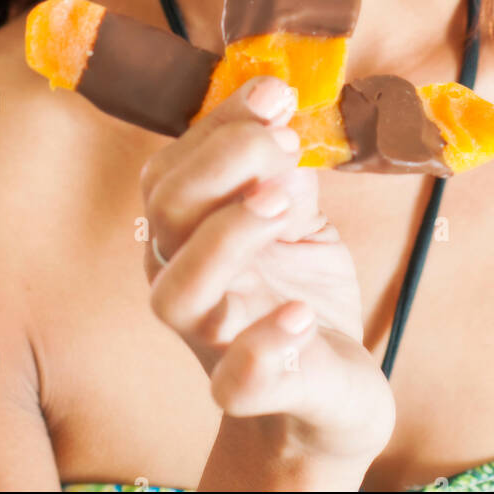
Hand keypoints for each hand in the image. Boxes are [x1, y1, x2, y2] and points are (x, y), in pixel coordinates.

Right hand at [139, 74, 394, 469]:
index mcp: (191, 234)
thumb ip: (284, 169)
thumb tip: (282, 103)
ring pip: (179, 292)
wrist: (327, 400)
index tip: (274, 93)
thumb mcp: (297, 220)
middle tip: (285, 141)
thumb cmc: (301, 298)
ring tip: (282, 201)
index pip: (177, 166)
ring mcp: (215, 340)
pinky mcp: (258, 394)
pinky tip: (299, 314)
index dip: (220, 123)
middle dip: (224, 160)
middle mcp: (188, 281)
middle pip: (167, 212)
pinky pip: (236, 382)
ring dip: (228, 234)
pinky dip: (263, 345)